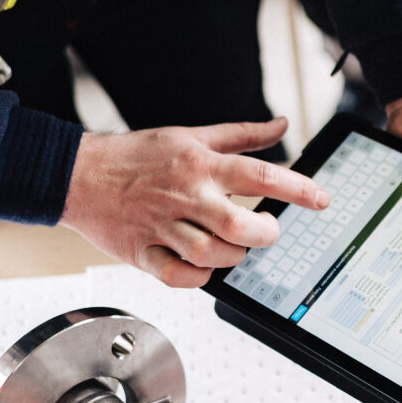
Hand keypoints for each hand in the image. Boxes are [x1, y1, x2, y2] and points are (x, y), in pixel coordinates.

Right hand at [60, 117, 328, 287]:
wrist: (78, 174)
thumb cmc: (137, 155)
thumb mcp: (191, 135)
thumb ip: (241, 134)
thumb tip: (281, 124)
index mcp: (200, 164)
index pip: (260, 174)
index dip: (298, 189)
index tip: (323, 200)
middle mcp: (185, 195)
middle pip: (239, 225)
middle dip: (264, 234)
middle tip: (266, 230)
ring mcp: (162, 226)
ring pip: (211, 255)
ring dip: (232, 257)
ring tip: (233, 248)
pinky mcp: (141, 252)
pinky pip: (177, 276)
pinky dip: (197, 277)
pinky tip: (203, 266)